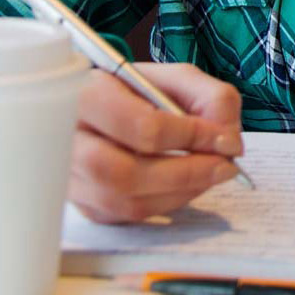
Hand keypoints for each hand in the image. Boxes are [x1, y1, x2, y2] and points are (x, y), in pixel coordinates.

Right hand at [69, 63, 243, 223]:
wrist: (101, 108)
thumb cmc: (139, 91)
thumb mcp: (176, 78)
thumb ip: (210, 98)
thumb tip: (228, 140)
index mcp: (85, 95)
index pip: (142, 127)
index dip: (192, 137)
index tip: (227, 140)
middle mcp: (66, 140)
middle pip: (124, 174)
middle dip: (187, 174)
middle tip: (225, 167)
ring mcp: (70, 177)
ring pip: (126, 202)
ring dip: (180, 193)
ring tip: (209, 174)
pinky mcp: (83, 204)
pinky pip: (127, 216)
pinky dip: (166, 203)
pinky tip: (182, 185)